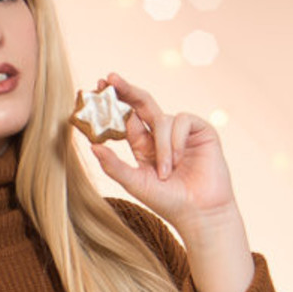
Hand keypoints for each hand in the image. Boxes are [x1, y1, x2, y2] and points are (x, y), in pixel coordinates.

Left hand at [87, 73, 236, 238]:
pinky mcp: (200, 130)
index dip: (114, 102)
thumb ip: (113, 165)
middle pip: (142, 104)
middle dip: (126, 90)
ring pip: (162, 119)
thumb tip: (91, 146)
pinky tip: (180, 160)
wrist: (200, 213)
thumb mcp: (135, 183)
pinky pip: (182, 120)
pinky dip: (176, 140)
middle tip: (110, 78)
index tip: (98, 84)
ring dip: (162, 146)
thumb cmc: (167, 202)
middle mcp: (160, 134)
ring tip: (166, 172)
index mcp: (143, 145)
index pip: (125, 117)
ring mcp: (181, 131)